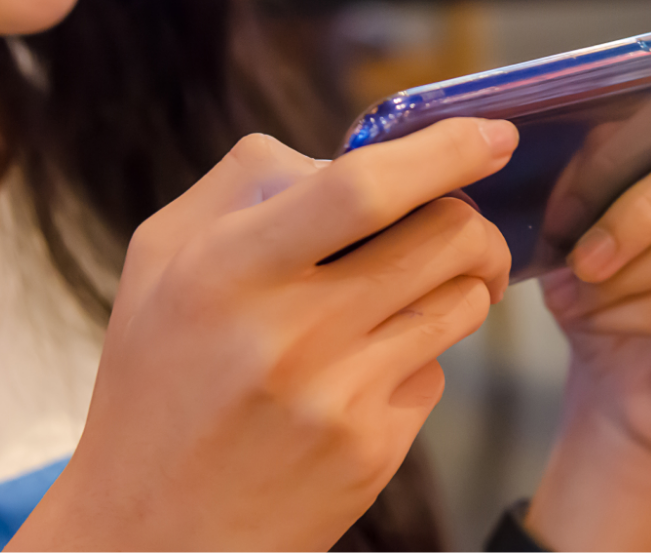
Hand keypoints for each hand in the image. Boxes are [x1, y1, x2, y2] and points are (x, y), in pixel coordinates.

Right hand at [8, 119, 517, 550]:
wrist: (155, 530)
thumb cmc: (158, 380)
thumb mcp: (161, 260)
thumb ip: (248, 185)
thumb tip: (353, 152)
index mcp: (226, 270)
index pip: (362, 188)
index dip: (443, 151)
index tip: (494, 134)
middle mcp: (288, 334)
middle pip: (445, 236)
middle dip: (473, 218)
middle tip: (460, 223)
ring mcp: (338, 399)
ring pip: (461, 300)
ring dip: (457, 282)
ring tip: (409, 292)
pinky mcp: (373, 451)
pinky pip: (437, 370)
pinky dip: (417, 354)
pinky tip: (365, 371)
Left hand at [526, 0, 650, 550]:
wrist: (622, 392)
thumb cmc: (610, 290)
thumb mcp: (590, 215)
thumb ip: (602, 166)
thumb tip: (583, 145)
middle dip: (629, 198)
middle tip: (575, 247)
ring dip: (615, 265)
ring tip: (573, 290)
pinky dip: (623, 310)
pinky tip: (596, 319)